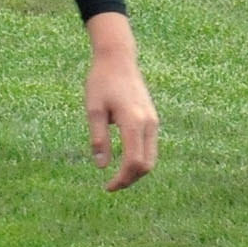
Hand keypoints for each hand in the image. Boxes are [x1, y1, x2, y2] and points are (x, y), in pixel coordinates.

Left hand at [82, 12, 157, 191]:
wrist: (118, 59)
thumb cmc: (101, 82)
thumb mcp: (93, 110)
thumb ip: (98, 139)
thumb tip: (102, 167)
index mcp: (133, 121)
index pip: (133, 161)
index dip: (122, 179)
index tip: (107, 187)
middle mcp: (148, 123)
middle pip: (146, 165)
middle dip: (130, 179)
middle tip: (110, 186)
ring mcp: (153, 121)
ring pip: (151, 158)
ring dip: (135, 171)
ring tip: (117, 177)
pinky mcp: (152, 119)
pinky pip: (150, 147)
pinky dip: (139, 159)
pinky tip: (124, 162)